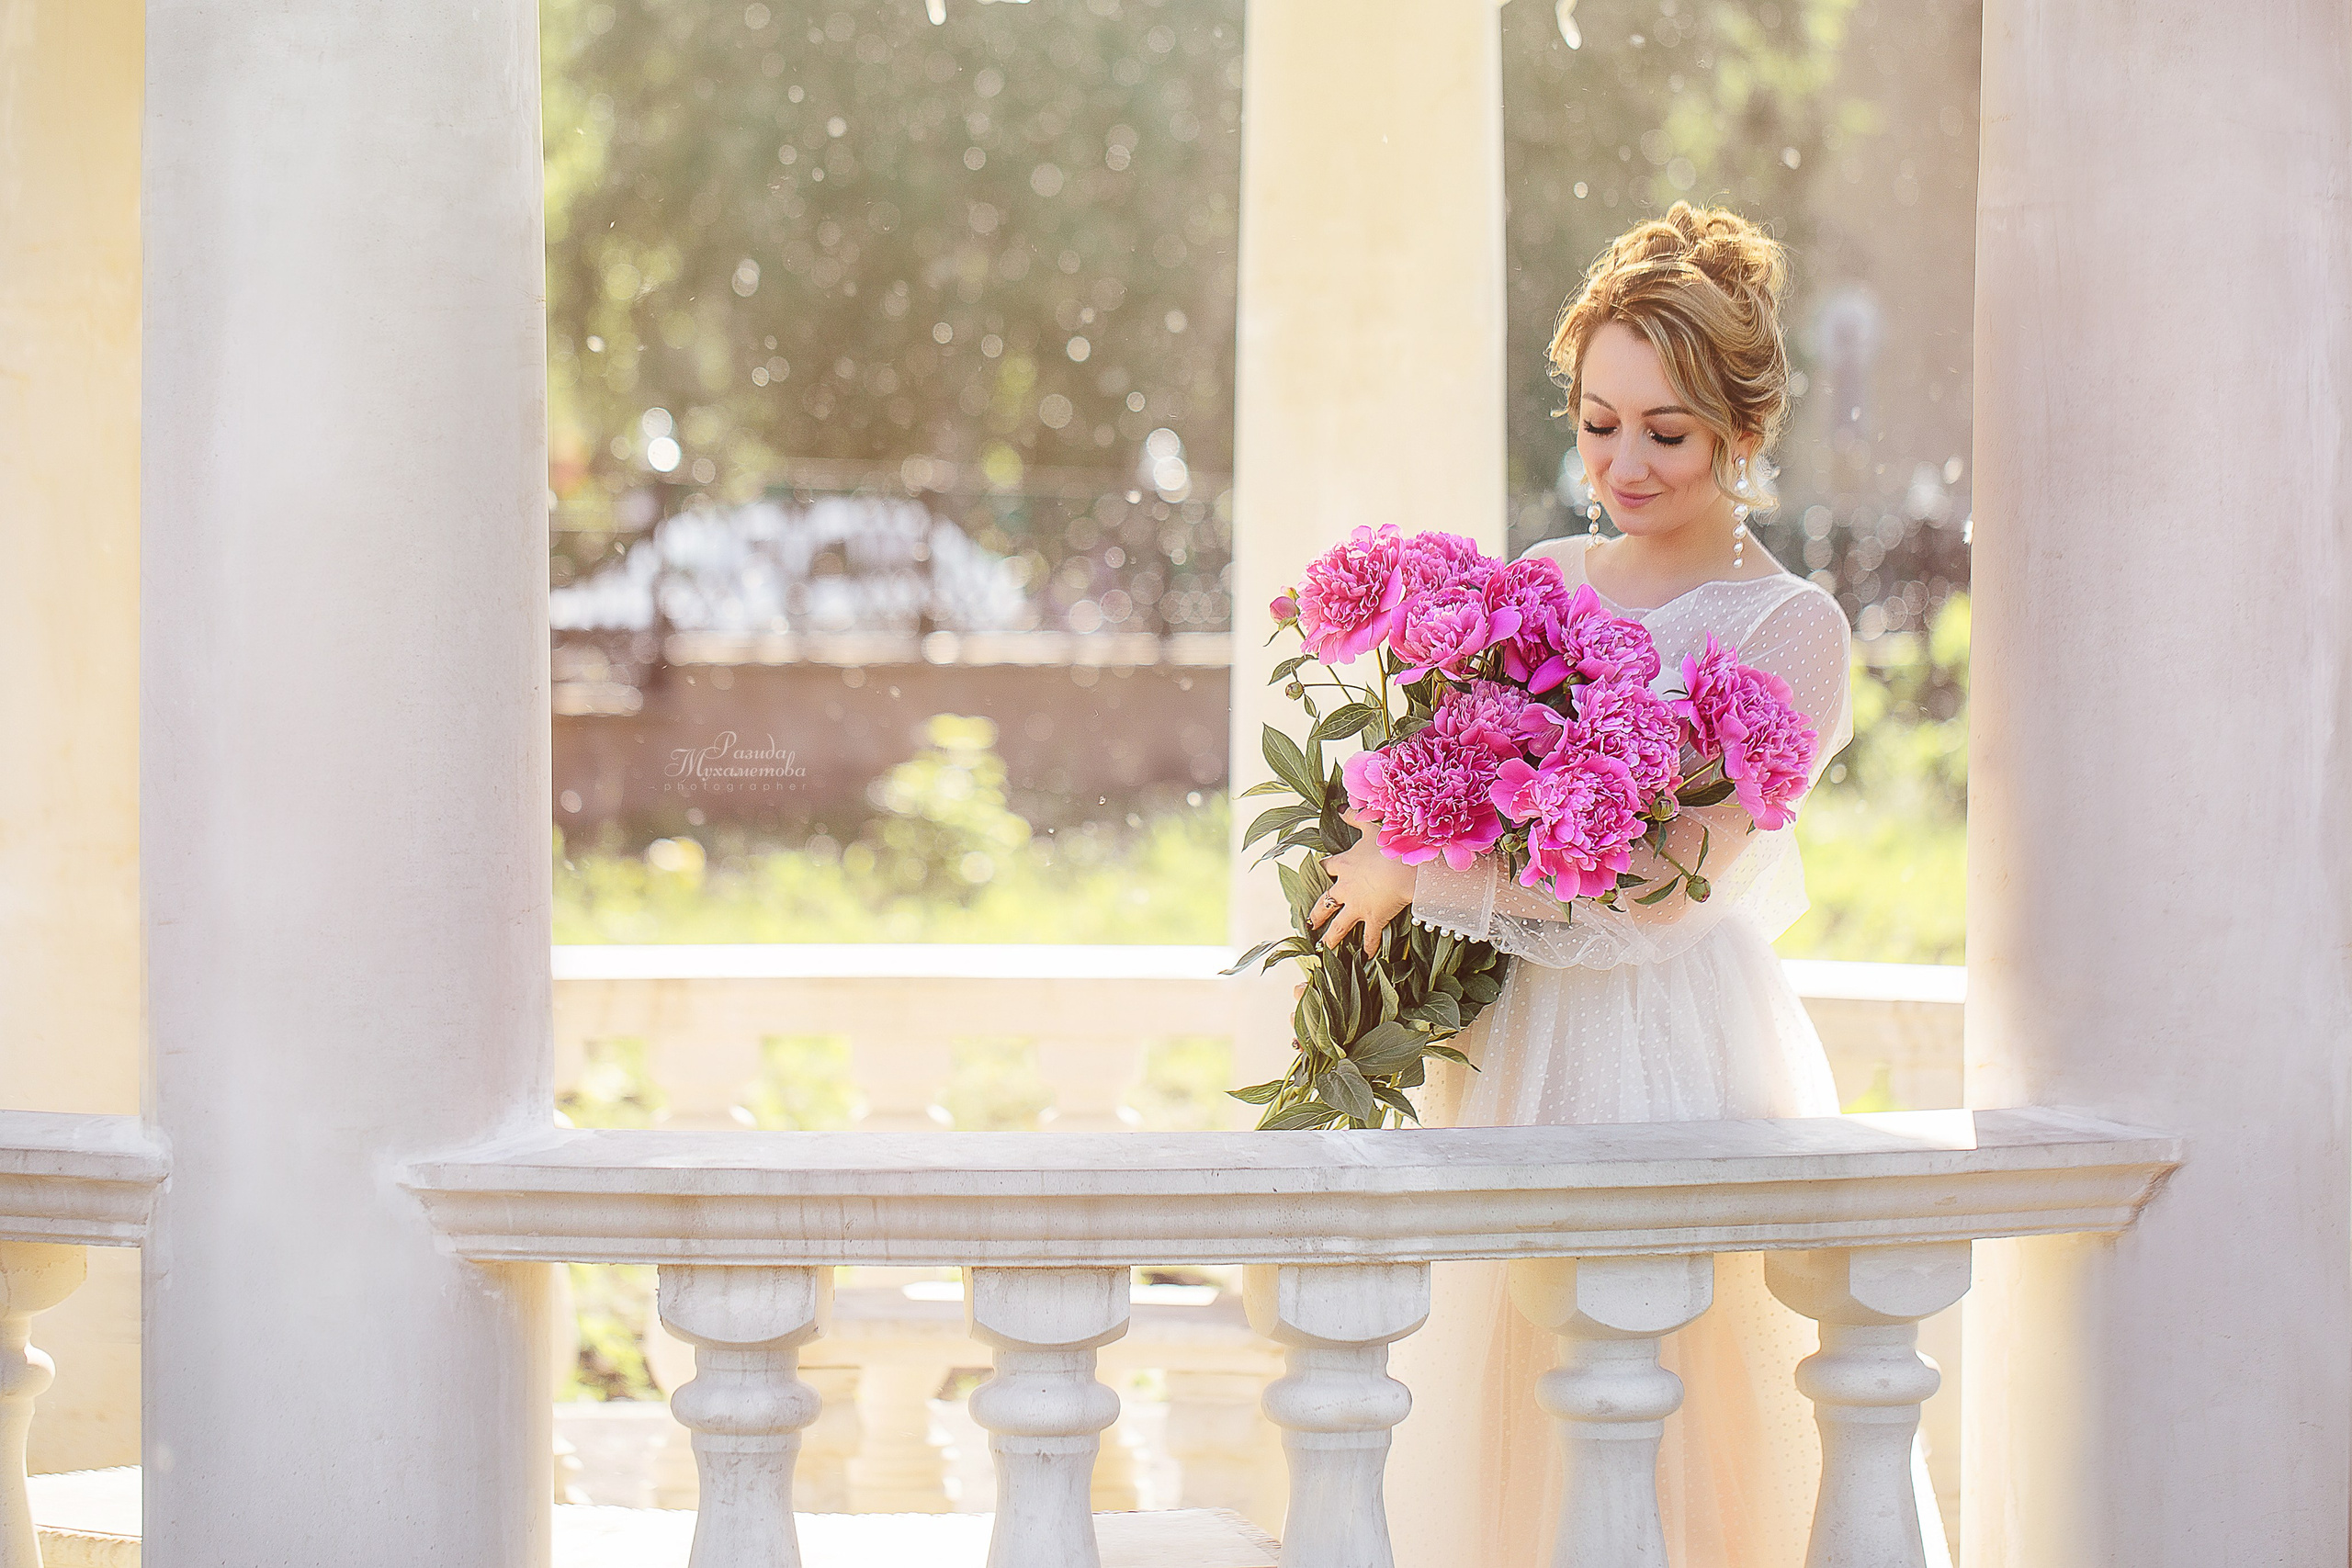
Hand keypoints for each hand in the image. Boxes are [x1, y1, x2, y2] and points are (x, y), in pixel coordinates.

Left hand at [1311, 815, 1416, 954]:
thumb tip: (1341, 808)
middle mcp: (1345, 888)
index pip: (1327, 866)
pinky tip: (1368, 957)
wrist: (1405, 867)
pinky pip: (1371, 937)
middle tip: (1309, 922)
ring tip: (1325, 947)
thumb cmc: (1387, 844)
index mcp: (1343, 865)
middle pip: (1325, 902)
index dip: (1324, 868)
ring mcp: (1358, 906)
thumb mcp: (1370, 826)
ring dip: (1332, 937)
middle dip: (1316, 913)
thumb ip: (1354, 816)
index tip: (1322, 869)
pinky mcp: (1374, 918)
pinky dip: (1370, 947)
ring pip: (1339, 926)